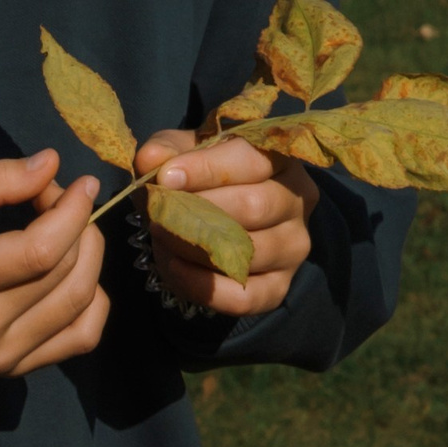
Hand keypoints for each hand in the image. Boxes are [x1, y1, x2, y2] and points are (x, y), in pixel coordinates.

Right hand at [0, 149, 110, 375]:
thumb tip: (52, 164)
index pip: (41, 251)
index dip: (73, 211)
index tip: (82, 182)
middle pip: (66, 276)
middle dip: (79, 225)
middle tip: (57, 196)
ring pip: (80, 306)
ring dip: (90, 258)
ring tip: (68, 228)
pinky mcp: (9, 370)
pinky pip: (78, 339)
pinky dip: (91, 302)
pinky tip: (75, 272)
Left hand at [133, 129, 319, 317]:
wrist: (219, 215)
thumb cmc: (203, 173)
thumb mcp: (183, 151)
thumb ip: (166, 149)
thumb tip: (150, 159)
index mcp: (280, 158)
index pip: (252, 159)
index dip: (207, 169)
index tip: (166, 178)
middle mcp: (297, 200)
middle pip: (255, 206)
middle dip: (198, 210)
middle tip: (157, 213)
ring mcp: (293, 246)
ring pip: (248, 252)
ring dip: (193, 248)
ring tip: (160, 237)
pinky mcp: (280, 286)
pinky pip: (243, 297)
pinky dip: (202, 287)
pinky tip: (173, 268)